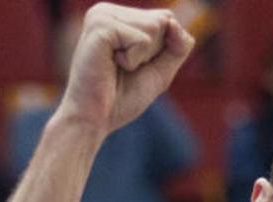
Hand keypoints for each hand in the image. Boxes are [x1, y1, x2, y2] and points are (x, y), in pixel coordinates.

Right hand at [59, 3, 193, 132]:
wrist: (94, 119)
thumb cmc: (123, 97)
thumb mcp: (160, 70)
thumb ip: (177, 46)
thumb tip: (174, 22)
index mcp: (119, 16)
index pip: (167, 19)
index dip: (162, 50)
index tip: (135, 66)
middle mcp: (107, 10)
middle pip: (163, 20)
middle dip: (153, 53)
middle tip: (125, 69)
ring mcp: (101, 15)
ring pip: (155, 27)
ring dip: (143, 57)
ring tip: (117, 67)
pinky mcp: (100, 27)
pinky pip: (142, 39)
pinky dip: (134, 60)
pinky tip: (111, 65)